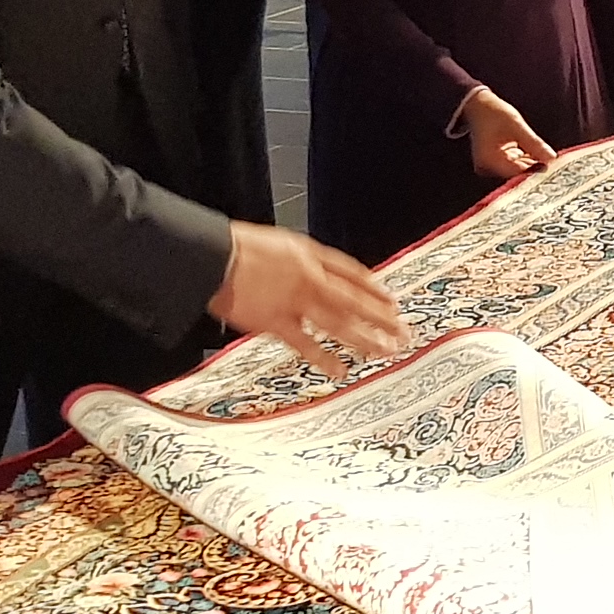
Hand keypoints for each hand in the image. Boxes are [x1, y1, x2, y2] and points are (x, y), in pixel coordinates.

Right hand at [206, 221, 411, 382]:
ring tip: (387, 350)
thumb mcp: (277, 244)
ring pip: (338, 322)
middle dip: (380, 316)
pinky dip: (324, 357)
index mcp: (308, 255)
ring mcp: (294, 301)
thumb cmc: (236, 248)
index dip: (372, 287)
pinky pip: (305, 343)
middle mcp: (308, 278)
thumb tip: (315, 277)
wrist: (210, 257)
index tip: (390, 300)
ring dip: (365, 337)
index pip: (350, 272)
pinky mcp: (274, 322)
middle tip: (403, 331)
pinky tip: (341, 370)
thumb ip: (298, 262)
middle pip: (353, 299)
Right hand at [457, 85, 555, 181]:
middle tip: (559, 164)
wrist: (478, 106)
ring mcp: (493, 166)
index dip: (538, 171)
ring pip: (520, 169)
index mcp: (490, 160)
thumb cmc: (493, 112)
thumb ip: (534, 143)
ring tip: (552, 159)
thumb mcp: (516, 125)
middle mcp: (489, 168)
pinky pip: (517, 164)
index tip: (557, 169)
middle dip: (538, 168)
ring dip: (535, 164)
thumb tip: (552, 158)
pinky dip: (528, 159)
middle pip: (519, 174)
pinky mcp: (498, 162)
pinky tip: (541, 155)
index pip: (518, 173)